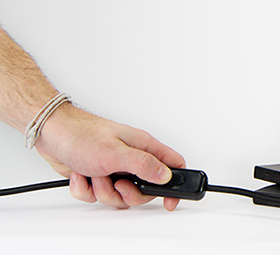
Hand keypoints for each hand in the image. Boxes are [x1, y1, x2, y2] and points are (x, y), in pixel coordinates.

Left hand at [33, 103, 184, 210]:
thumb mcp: (116, 152)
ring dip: (103, 191)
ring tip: (95, 175)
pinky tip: (83, 175)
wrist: (51, 133)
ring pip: (119, 196)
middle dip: (128, 194)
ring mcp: (115, 168)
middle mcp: (132, 158)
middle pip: (145, 189)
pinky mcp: (97, 175)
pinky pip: (98, 195)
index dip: (175, 185)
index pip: (173, 165)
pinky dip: (87, 190)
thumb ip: (143, 164)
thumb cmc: (82, 134)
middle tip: (118, 185)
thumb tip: (165, 175)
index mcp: (143, 146)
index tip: (170, 201)